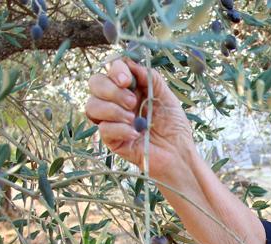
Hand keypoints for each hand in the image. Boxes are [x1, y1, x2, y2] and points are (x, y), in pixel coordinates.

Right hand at [85, 57, 194, 172]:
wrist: (178, 153)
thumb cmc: (174, 125)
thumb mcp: (166, 95)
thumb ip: (150, 77)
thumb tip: (131, 63)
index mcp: (129, 88)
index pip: (110, 70)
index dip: (115, 71)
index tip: (127, 80)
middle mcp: (116, 102)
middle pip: (94, 84)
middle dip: (111, 90)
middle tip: (133, 103)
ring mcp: (112, 120)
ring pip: (92, 106)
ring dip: (113, 110)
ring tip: (133, 118)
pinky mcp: (112, 140)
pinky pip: (103, 129)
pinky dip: (119, 128)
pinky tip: (135, 133)